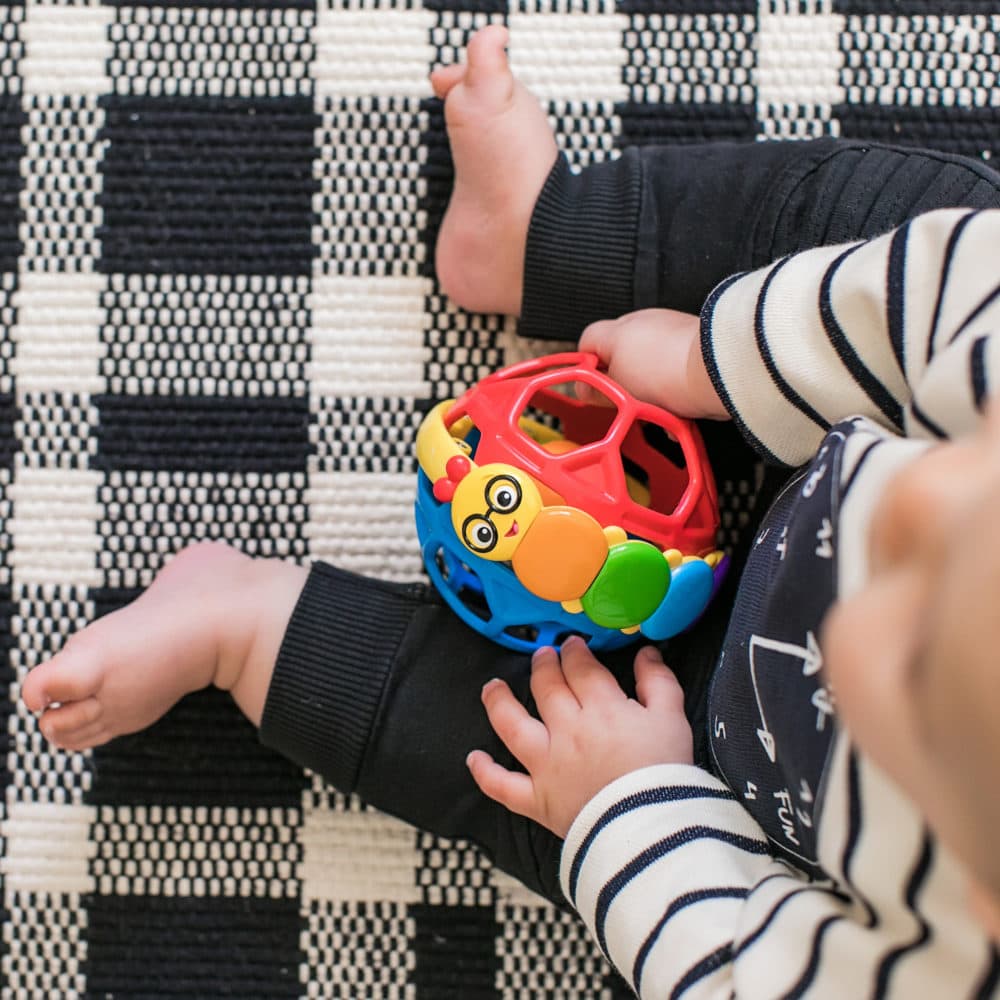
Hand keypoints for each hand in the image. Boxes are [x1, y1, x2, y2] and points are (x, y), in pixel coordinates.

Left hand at [467, 638, 693, 837]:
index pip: (580, 668)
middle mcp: (567, 730)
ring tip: (492, 688)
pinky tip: (474, 759)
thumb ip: (658, 681)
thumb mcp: (672, 719)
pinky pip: (503, 785)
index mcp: (601, 708)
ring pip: (512, 726)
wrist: (652, 829)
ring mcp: (547, 765)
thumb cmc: (664, 775)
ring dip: (498, 703)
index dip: (575, 651)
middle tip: (542, 656)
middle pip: (547, 688)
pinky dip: (485, 773)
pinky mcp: (538, 800)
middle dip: (543, 666)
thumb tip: (648, 653)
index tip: (572, 645)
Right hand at [578, 308, 728, 420]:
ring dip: (650, 390)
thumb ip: (597, 389)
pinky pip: (675, 369)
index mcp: (618, 329)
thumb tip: (583, 390)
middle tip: (626, 404)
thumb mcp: (618, 389)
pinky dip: (675, 388)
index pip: (587, 341)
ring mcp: (672, 330)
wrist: (719, 369)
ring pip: (649, 366)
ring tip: (657, 411)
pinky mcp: (696, 343)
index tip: (594, 390)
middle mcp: (644, 323)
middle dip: (623, 383)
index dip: (586, 367)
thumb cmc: (667, 373)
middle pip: (620, 355)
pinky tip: (679, 409)